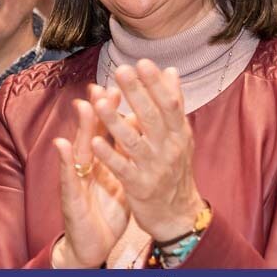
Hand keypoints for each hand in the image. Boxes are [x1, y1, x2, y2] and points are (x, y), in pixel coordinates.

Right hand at [52, 86, 128, 267]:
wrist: (93, 244)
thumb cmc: (106, 207)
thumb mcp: (122, 176)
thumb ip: (126, 151)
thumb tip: (140, 126)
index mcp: (105, 159)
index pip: (111, 127)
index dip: (118, 105)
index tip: (126, 81)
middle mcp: (89, 165)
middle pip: (94, 131)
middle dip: (99, 107)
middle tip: (104, 83)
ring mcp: (77, 179)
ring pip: (79, 148)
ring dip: (80, 126)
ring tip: (83, 103)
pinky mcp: (71, 198)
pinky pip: (68, 178)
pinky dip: (65, 161)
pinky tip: (62, 144)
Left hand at [91, 60, 204, 242]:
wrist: (177, 214)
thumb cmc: (175, 168)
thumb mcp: (180, 135)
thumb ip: (173, 103)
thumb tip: (171, 70)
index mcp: (179, 133)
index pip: (169, 104)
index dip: (155, 84)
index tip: (143, 62)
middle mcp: (168, 149)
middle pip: (151, 117)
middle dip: (136, 93)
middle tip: (121, 70)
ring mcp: (153, 168)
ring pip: (133, 141)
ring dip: (115, 121)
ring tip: (100, 102)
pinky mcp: (139, 186)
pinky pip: (122, 168)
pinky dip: (109, 155)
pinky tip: (95, 141)